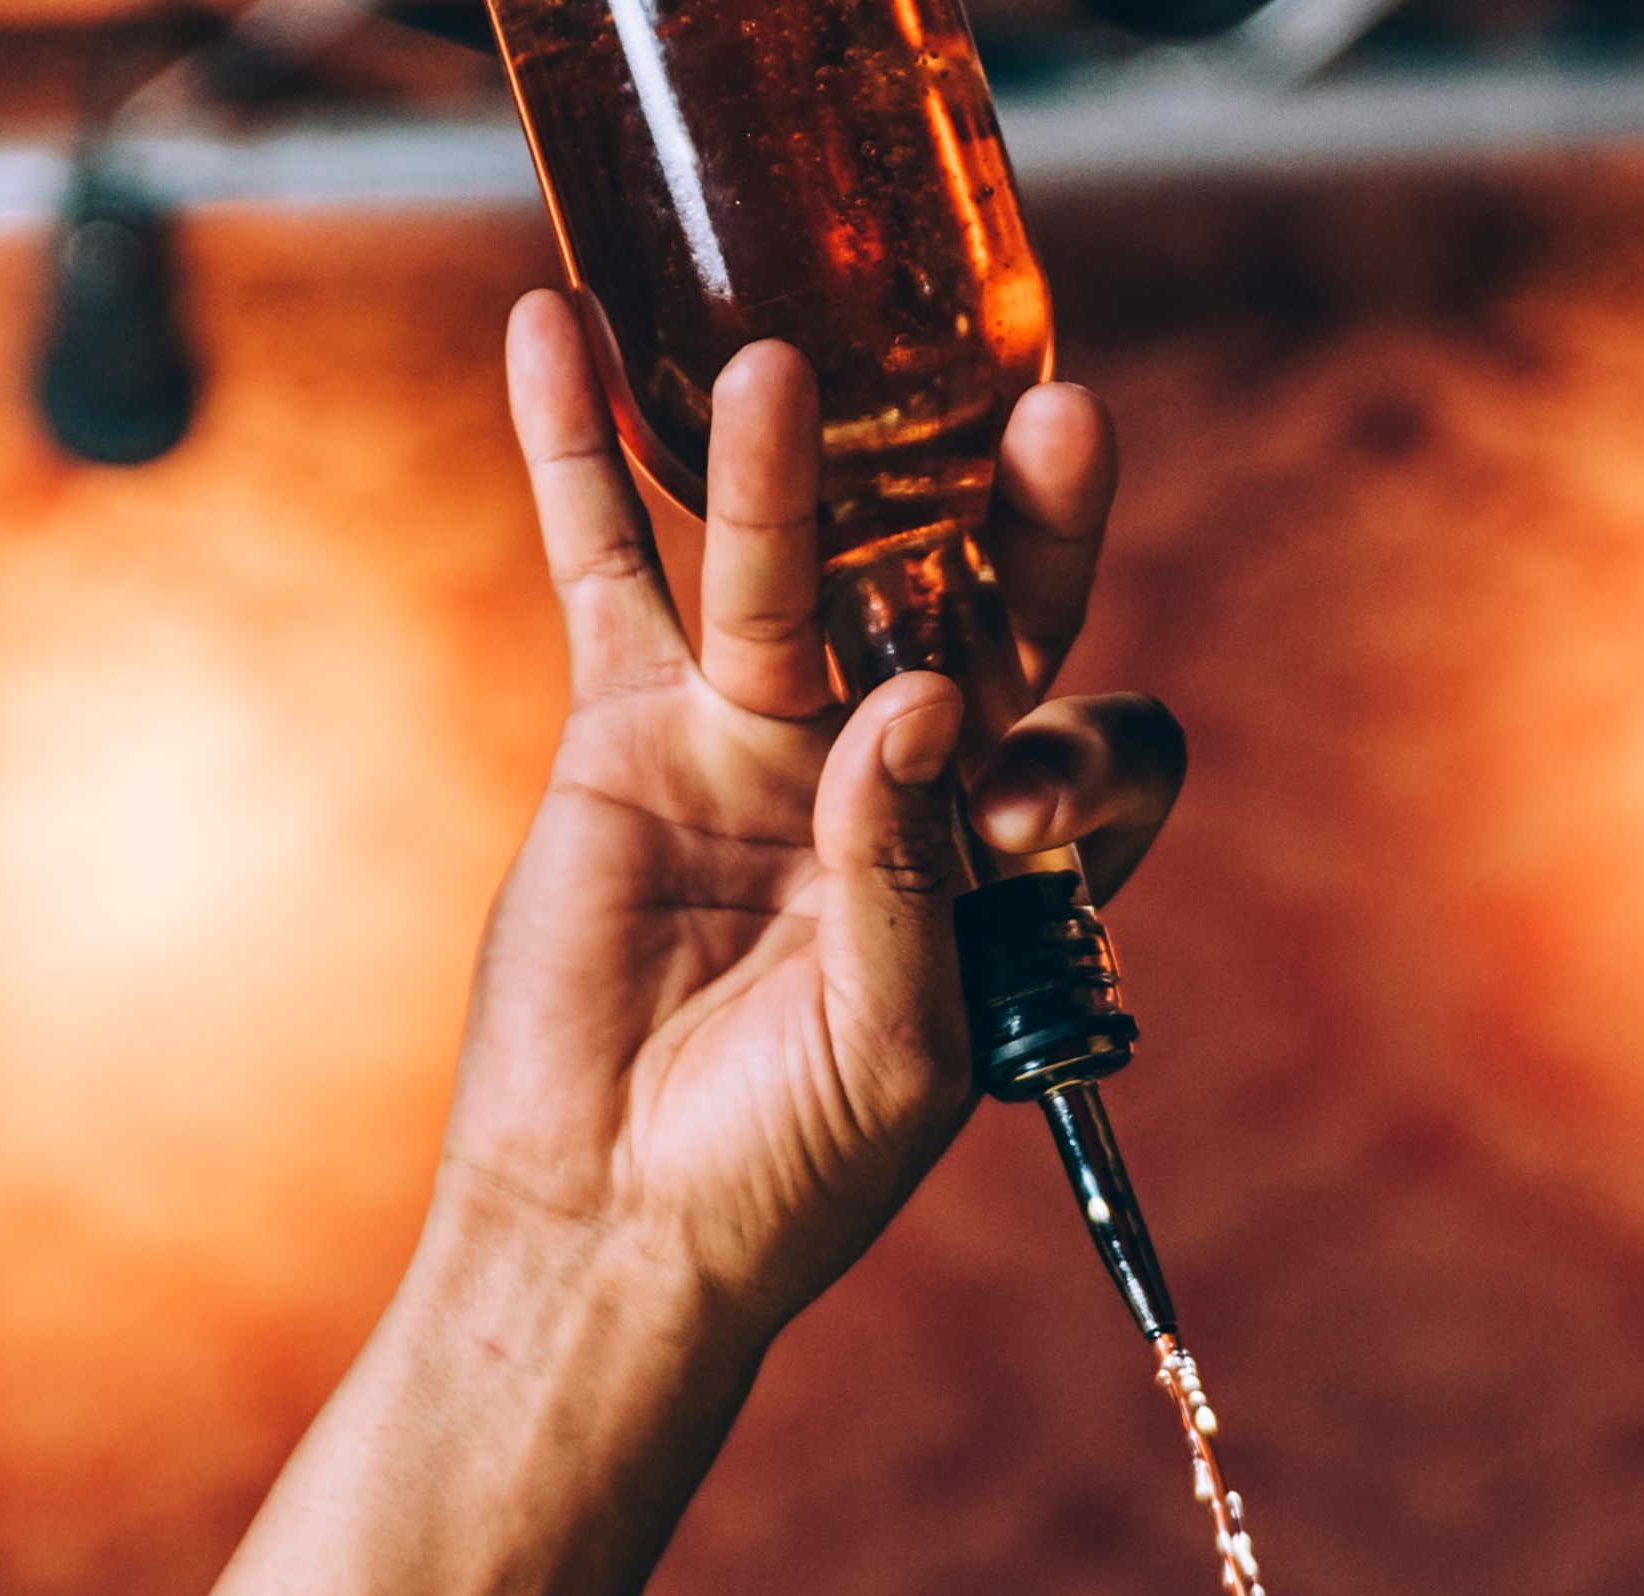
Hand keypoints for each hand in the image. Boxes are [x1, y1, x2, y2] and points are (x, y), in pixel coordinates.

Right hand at [442, 296, 1187, 1340]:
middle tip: (1052, 427)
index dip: (1081, 754)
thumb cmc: (781, 1168)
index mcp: (994, 862)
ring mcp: (759, 737)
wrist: (610, 1221)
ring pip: (785, 569)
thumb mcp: (893, 1045)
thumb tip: (919, 703)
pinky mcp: (628, 732)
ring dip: (782, 467)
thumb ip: (910, 876)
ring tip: (771, 367)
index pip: (1082, 745)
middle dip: (1010, 521)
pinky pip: (607, 566)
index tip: (1022, 813)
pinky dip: (579, 451)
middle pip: (964, 605)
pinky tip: (562, 327)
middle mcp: (895, 774)